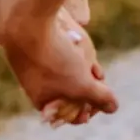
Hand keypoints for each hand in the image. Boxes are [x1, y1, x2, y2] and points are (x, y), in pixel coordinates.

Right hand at [0, 2, 117, 122]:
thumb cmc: (54, 61)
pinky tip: (79, 47)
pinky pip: (59, 54)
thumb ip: (100, 98)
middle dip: (88, 86)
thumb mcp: (83, 85)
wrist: (27, 24)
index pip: (69, 115)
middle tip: (98, 76)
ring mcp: (35, 66)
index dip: (88, 110)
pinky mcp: (36, 47)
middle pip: (69, 92)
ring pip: (67, 72)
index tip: (101, 102)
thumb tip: (113, 107)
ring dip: (83, 70)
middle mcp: (36, 86)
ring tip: (93, 65)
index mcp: (42, 101)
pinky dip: (72, 53)